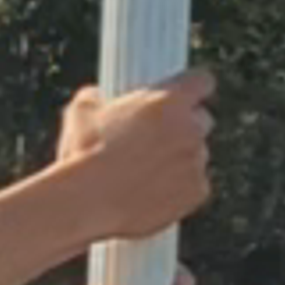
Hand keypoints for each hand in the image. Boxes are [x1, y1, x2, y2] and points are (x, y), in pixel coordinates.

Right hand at [51, 68, 212, 239]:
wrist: (87, 203)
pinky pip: (195, 186)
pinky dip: (180, 188)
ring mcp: (196, 162)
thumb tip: (95, 95)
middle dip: (185, 126)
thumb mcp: (81, 113)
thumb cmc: (84, 155)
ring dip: (181, 158)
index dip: (194, 87)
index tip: (186, 95)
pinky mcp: (197, 192)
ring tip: (147, 170)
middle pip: (203, 120)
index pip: (202, 81)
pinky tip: (153, 191)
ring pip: (197, 154)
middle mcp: (190, 129)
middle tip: (159, 136)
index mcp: (169, 100)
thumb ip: (97, 97)